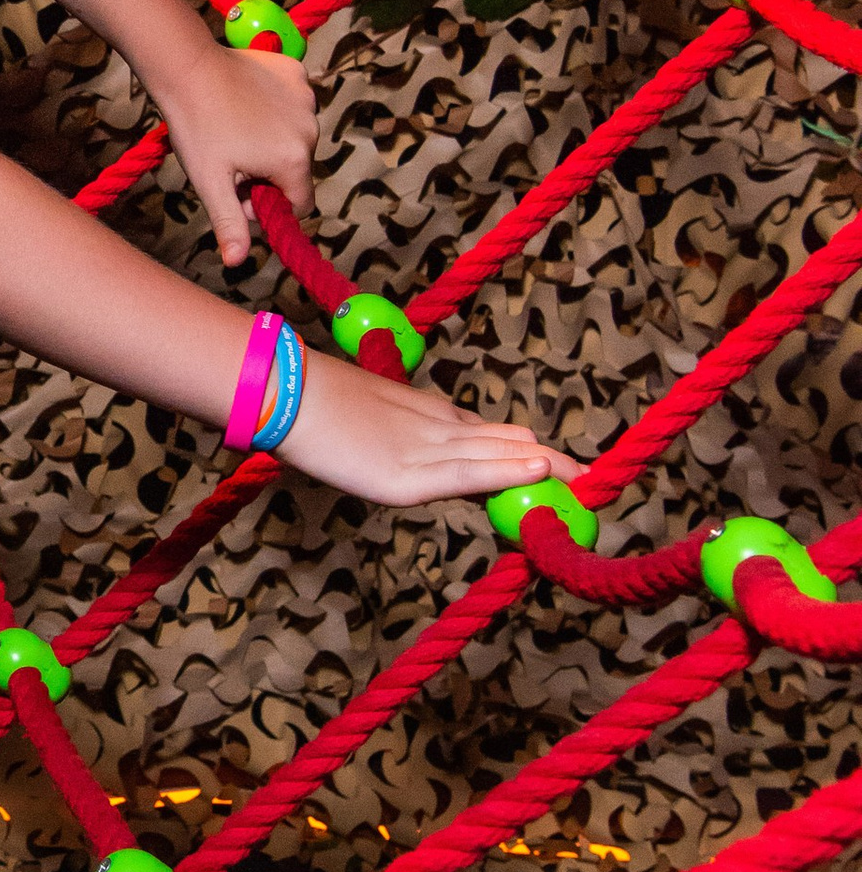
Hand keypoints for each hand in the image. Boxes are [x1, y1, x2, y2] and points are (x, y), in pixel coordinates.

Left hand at [157, 42, 315, 267]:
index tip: (239, 189)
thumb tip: (236, 262)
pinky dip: (274, 108)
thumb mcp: (210, 181)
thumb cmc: (195, 126)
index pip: (299, 204)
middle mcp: (310, 129)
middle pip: (296, 170)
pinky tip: (245, 101)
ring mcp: (306, 97)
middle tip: (230, 157)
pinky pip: (293, 104)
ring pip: (294, 137)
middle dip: (268, 173)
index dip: (268, 204)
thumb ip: (229, 223)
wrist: (186, 66)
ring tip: (234, 127)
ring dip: (271, 140)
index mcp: (293, 160)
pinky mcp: (296, 74)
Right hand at [274, 348, 583, 511]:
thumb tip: (394, 449)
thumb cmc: (308, 403)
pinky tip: (538, 470)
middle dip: (547, 460)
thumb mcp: (362, 417)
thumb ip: (391, 429)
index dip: (520, 447)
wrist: (282, 393)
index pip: (486, 433)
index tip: (551, 459)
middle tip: (589, 474)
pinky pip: (468, 473)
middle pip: (504, 442)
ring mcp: (425, 451)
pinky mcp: (408, 476)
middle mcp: (435, 429)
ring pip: (497, 456)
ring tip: (585, 478)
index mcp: (425, 414)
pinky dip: (506, 472)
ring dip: (542, 468)